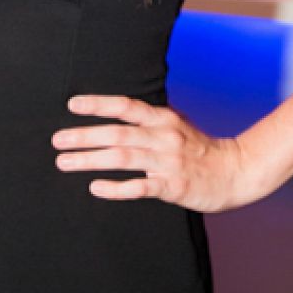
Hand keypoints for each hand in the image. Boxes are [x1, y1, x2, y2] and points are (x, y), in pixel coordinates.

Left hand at [51, 94, 242, 212]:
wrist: (235, 172)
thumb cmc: (200, 150)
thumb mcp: (176, 126)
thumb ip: (149, 121)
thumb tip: (116, 115)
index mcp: (163, 119)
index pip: (126, 106)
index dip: (98, 104)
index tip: (72, 105)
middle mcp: (164, 137)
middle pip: (117, 133)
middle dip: (84, 136)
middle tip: (57, 141)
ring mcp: (168, 162)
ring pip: (122, 158)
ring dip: (90, 160)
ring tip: (65, 162)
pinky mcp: (173, 186)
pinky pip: (139, 187)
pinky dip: (115, 188)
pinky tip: (95, 188)